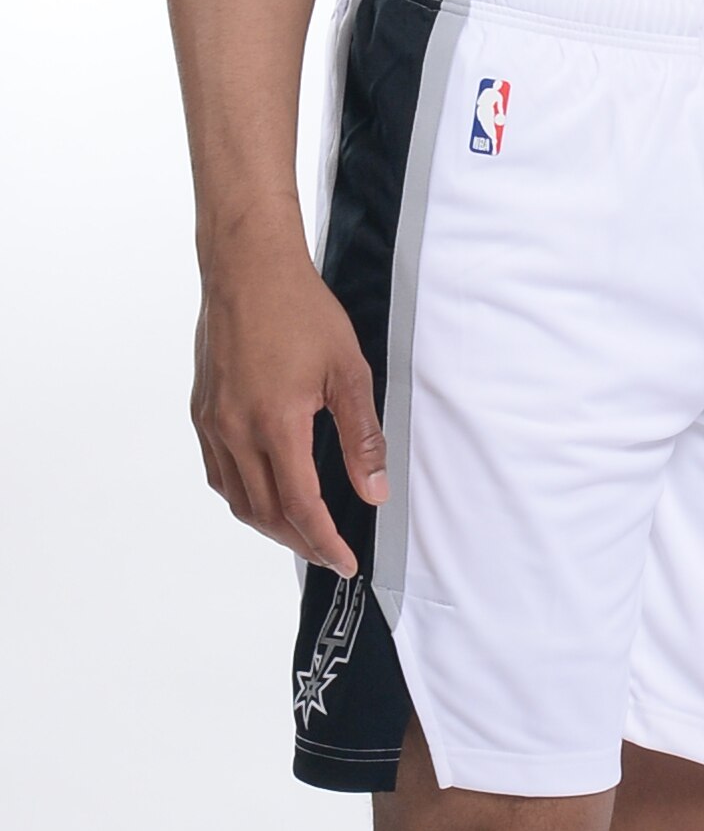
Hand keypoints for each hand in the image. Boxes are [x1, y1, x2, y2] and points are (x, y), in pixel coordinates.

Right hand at [192, 236, 384, 568]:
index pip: (299, 507)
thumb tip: (374, 491)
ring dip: (270, 524)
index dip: (324, 542)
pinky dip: (244, 495)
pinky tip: (266, 493)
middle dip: (300, 542)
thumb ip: (363, 438)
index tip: (345, 561)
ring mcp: (212, 422)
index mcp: (275, 424)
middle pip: (265, 513)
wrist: (247, 269)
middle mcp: (235, 430)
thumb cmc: (300, 310)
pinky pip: (219, 472)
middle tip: (330, 553)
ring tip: (303, 533)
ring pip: (237, 498)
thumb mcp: (349, 372)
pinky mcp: (202, 411)